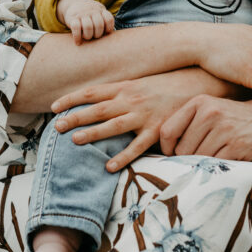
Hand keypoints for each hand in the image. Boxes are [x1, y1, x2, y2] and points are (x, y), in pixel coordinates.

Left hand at [51, 71, 228, 171]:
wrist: (197, 84)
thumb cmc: (166, 86)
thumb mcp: (141, 84)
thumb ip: (121, 92)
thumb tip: (100, 100)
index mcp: (125, 87)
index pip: (92, 92)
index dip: (72, 99)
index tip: (54, 106)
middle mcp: (131, 99)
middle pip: (98, 109)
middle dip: (75, 117)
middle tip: (57, 127)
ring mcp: (143, 115)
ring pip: (113, 125)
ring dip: (92, 133)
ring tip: (75, 141)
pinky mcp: (157, 130)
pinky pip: (137, 146)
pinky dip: (122, 157)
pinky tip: (109, 166)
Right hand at [58, 0, 114, 44]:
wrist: (73, 3)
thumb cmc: (89, 14)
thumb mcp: (99, 12)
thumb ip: (104, 20)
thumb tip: (110, 35)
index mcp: (101, 10)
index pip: (109, 19)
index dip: (109, 28)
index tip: (105, 32)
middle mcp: (92, 11)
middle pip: (99, 25)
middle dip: (98, 34)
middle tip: (94, 36)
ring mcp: (82, 14)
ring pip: (88, 26)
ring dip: (88, 36)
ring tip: (86, 37)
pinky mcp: (72, 18)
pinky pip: (76, 28)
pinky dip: (77, 37)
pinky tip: (78, 42)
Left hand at [160, 96, 251, 160]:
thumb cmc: (234, 119)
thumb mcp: (210, 112)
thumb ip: (188, 125)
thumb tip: (165, 153)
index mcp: (199, 103)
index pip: (167, 131)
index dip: (167, 148)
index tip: (175, 155)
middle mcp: (210, 113)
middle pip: (182, 150)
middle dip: (188, 159)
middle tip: (202, 158)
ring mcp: (224, 129)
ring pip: (198, 159)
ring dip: (204, 165)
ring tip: (216, 158)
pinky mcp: (237, 145)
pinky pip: (215, 165)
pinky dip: (217, 169)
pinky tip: (226, 162)